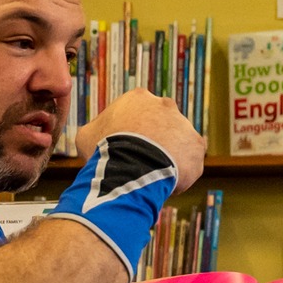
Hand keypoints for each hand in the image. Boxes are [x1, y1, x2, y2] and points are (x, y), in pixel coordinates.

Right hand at [76, 89, 204, 191]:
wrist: (130, 167)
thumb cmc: (104, 150)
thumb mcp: (86, 136)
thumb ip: (94, 130)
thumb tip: (94, 135)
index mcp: (138, 98)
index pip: (134, 113)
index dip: (127, 133)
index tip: (121, 149)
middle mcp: (165, 105)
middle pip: (158, 125)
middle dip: (150, 142)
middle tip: (137, 162)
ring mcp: (184, 124)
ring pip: (175, 143)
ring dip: (166, 157)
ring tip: (151, 176)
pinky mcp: (197, 146)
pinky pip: (190, 162)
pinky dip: (180, 173)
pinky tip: (166, 184)